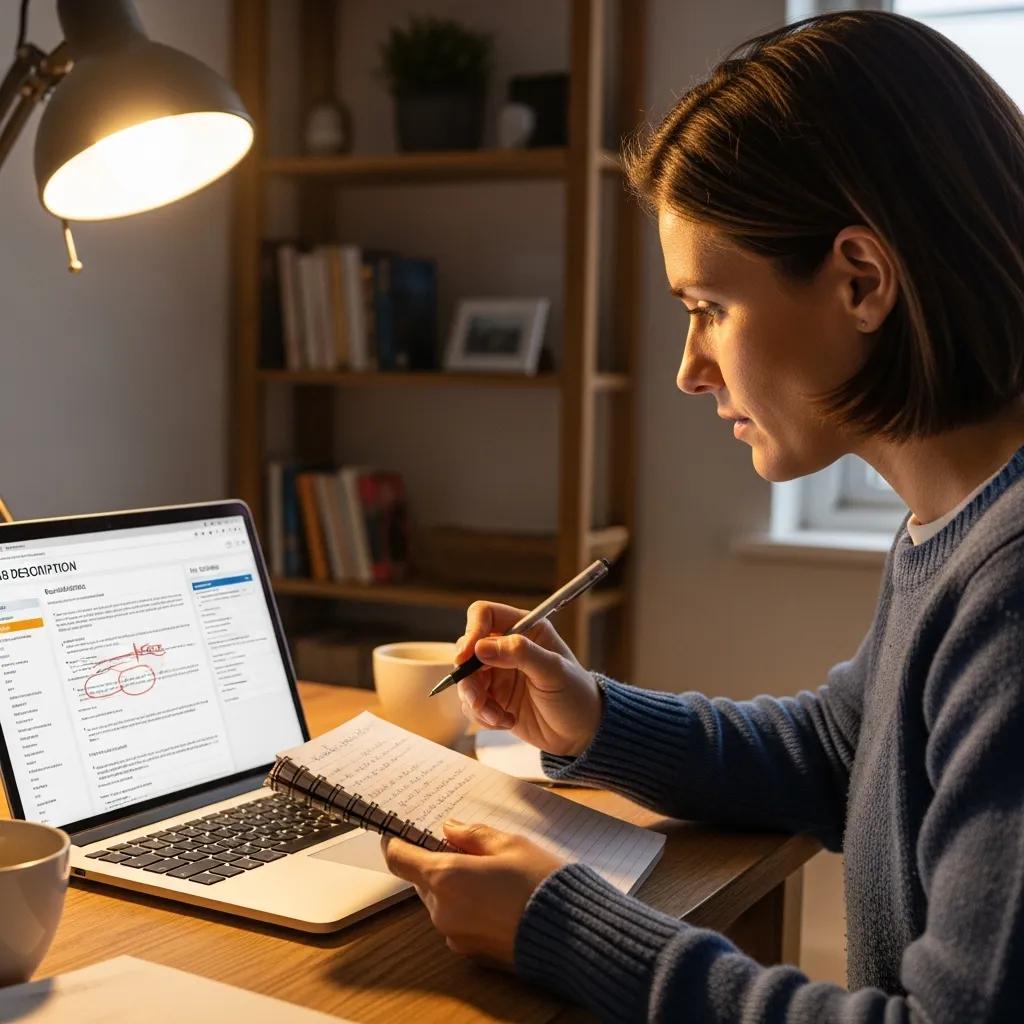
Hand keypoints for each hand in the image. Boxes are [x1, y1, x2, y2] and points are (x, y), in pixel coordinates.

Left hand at [381, 820, 564, 966]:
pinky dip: (467, 907)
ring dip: (454, 885)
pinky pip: (457, 921)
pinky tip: (497, 899)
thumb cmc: (540, 883)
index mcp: (445, 877)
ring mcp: (454, 935)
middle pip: (422, 879)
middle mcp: (441, 910)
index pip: (399, 857)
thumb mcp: (510, 844)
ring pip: (440, 901)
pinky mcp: (470, 952)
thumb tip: (450, 828)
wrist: (570, 935)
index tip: (403, 831)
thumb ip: (473, 834)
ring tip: (491, 874)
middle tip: (467, 848)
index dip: (397, 841)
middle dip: (438, 861)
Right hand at [454, 601, 602, 756]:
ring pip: (466, 680)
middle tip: (480, 700)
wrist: (582, 732)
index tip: (467, 657)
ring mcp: (497, 673)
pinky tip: (506, 721)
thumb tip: (481, 647)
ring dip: (477, 702)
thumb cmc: (576, 695)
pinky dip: (483, 716)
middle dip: (469, 678)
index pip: (484, 615)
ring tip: (499, 717)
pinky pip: (471, 703)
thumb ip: (520, 654)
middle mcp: (506, 648)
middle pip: (467, 650)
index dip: (472, 632)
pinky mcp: (493, 698)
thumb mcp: (554, 671)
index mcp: (525, 629)